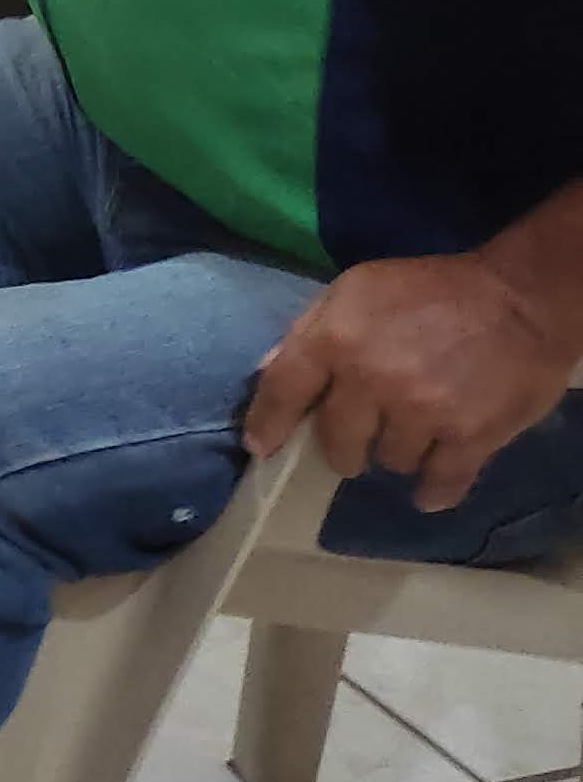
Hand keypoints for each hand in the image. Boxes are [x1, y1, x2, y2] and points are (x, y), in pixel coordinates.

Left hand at [244, 253, 582, 510]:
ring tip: (411, 435)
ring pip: (390, 460)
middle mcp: (372, 380)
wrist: (520, 298)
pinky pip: (441, 482)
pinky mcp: (469, 436)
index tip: (260, 447)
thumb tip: (268, 370)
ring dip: (396, 453)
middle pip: (336, 440)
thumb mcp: (357, 288)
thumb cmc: (432, 289)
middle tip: (355, 441)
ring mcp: (422, 412)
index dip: (267, 423)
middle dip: (342, 446)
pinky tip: (429, 492)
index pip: (284, 390)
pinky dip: (434, 491)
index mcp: (337, 338)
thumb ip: (311, 329)